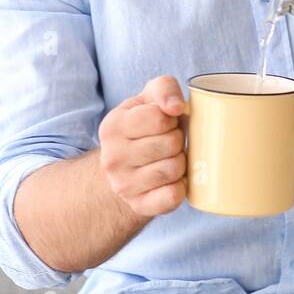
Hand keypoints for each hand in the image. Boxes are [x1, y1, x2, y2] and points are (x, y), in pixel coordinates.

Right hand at [98, 75, 188, 217]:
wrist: (126, 167)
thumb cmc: (144, 126)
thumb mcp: (149, 99)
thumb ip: (164, 88)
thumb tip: (176, 107)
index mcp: (112, 127)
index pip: (159, 118)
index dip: (171, 119)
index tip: (166, 123)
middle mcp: (112, 158)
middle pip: (170, 144)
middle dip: (178, 140)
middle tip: (170, 142)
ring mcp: (123, 185)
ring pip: (173, 169)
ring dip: (181, 162)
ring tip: (171, 158)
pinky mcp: (139, 205)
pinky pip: (173, 196)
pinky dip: (181, 186)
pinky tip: (173, 179)